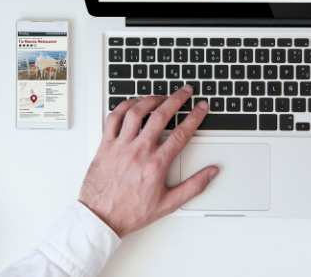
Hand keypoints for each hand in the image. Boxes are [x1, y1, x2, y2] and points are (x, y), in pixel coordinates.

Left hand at [78, 85, 218, 237]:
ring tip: (160, 96)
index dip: (195, 117)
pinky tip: (133, 104)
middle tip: (185, 91)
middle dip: (177, 99)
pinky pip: (113, 118)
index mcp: (156, 164)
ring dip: (151, 100)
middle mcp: (139, 151)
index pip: (181, 133)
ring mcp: (120, 146)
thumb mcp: (168, 204)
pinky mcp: (105, 146)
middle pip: (161, 116)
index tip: (201, 107)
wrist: (100, 218)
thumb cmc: (130, 212)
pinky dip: (124, 107)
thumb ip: (193, 186)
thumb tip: (210, 173)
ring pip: (136, 112)